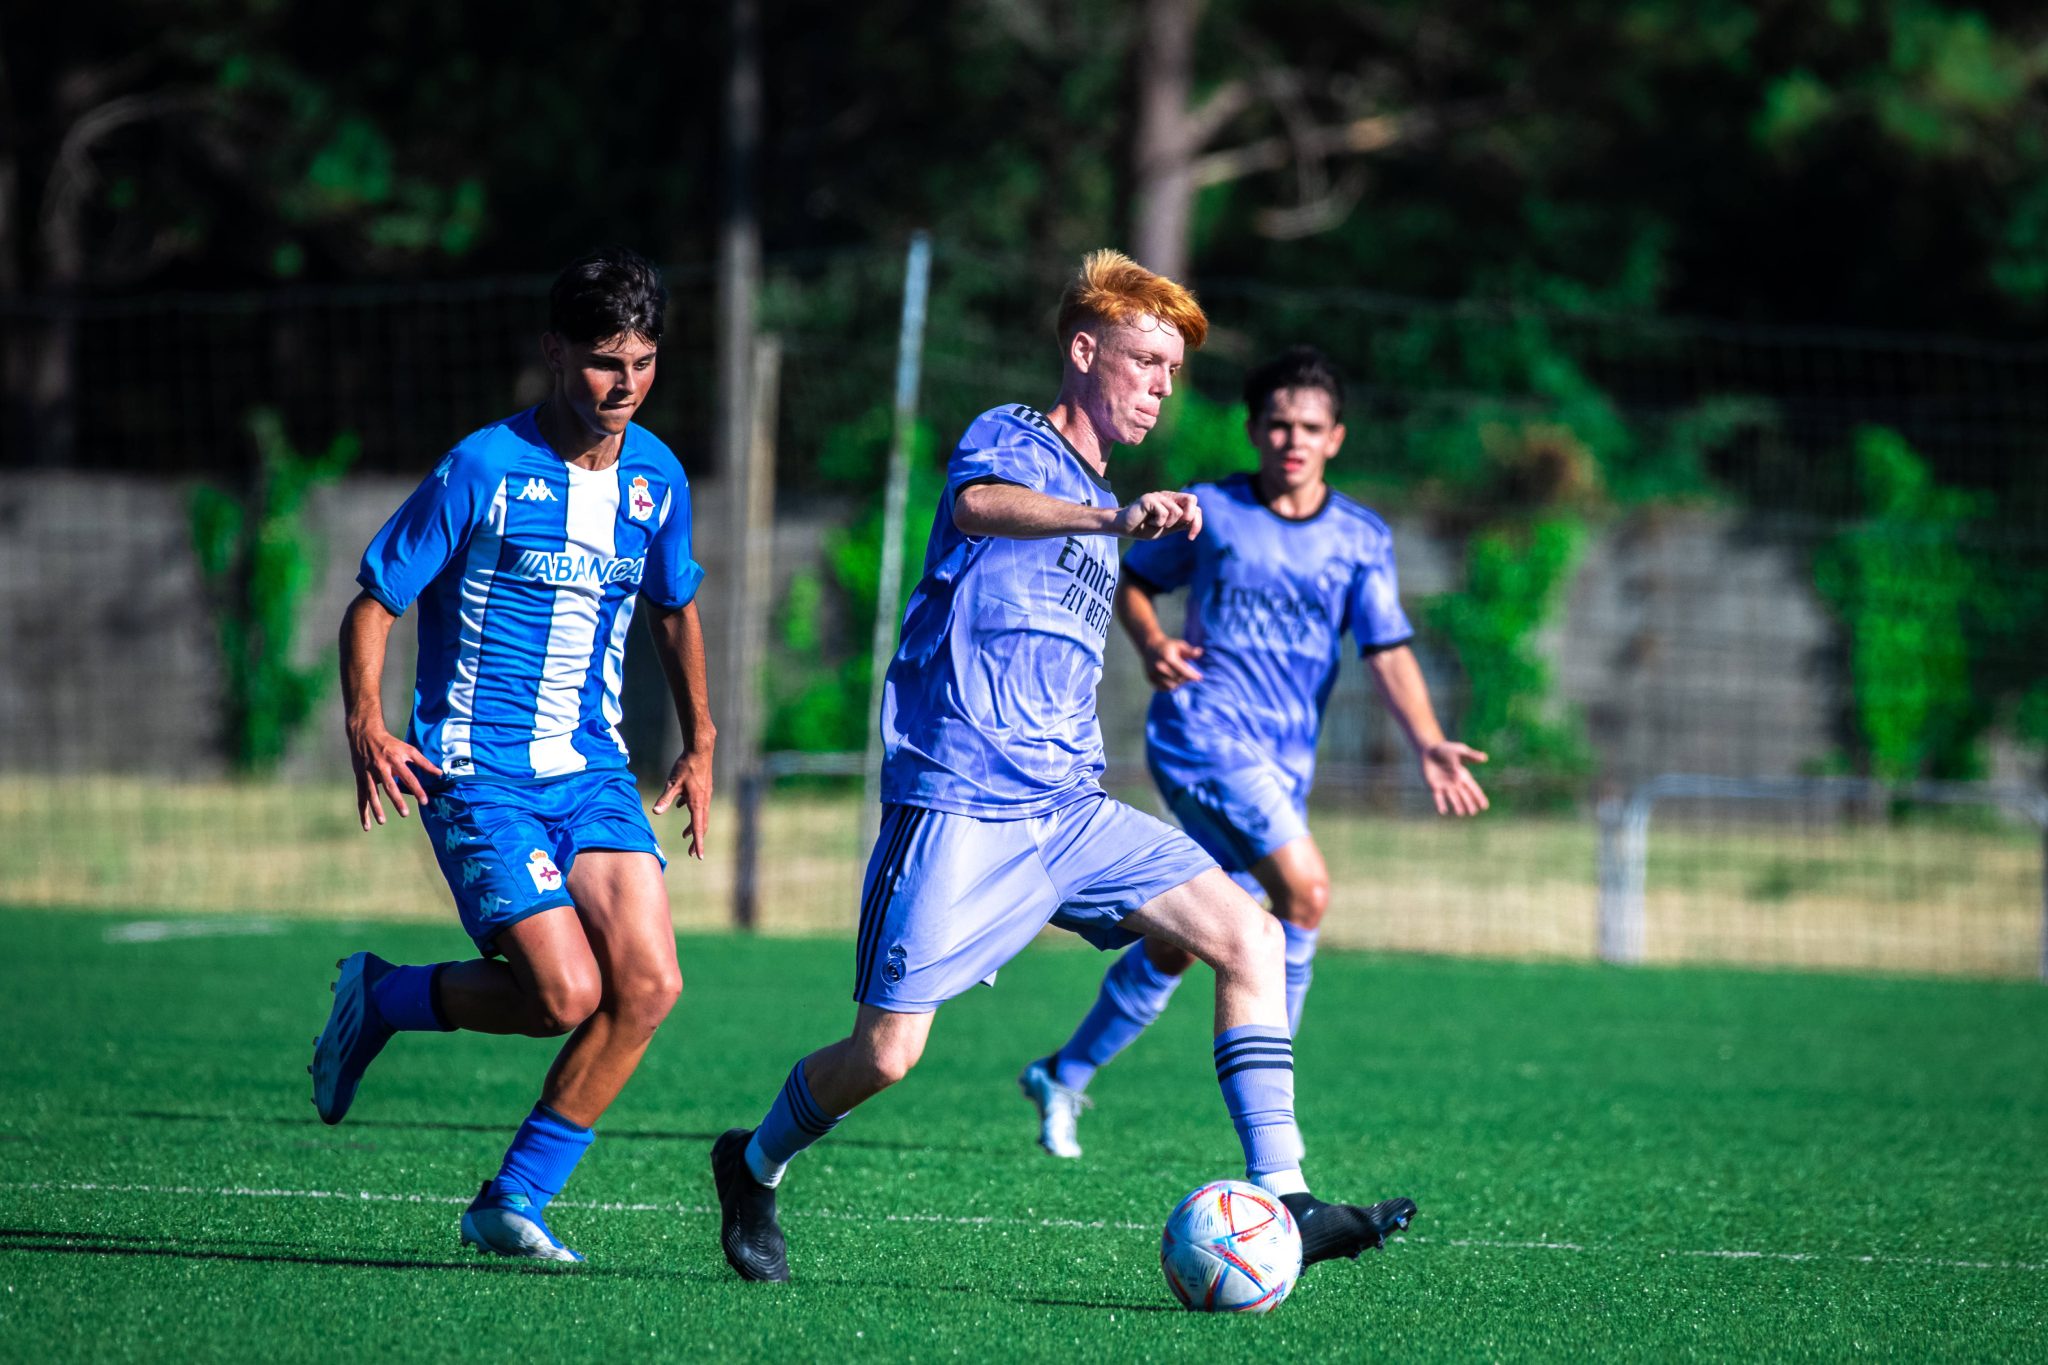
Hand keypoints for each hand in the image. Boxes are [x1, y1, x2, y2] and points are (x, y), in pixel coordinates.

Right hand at [349, 723, 440, 830]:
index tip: (424, 801)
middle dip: (396, 800)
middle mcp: (380, 767)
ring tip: (383, 821)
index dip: (417, 789)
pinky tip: (367, 826)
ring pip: (371, 793)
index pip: (408, 777)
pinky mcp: (360, 779)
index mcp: (395, 760)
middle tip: (405, 814)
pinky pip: (361, 798)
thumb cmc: (391, 744)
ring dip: (376, 808)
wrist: (365, 735)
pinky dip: (363, 812)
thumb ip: (424, 762)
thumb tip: (440, 773)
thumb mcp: (408, 749)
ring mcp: (368, 773)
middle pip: (389, 786)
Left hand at [652, 744, 713, 858]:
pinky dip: (691, 811)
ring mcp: (705, 795)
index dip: (698, 843)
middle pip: (701, 826)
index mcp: (697, 803)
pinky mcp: (704, 789)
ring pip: (701, 816)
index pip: (697, 828)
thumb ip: (665, 799)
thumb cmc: (686, 766)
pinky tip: (681, 806)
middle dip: (697, 840)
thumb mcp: (672, 783)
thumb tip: (656, 812)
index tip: (699, 856)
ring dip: (694, 827)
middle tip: (692, 853)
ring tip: (685, 835)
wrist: (700, 750)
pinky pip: (698, 805)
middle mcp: (704, 801)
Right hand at [1112, 490, 1201, 540]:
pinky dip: (1157, 523)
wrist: (1125, 528)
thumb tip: (1195, 521)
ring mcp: (1159, 496)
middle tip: (1178, 526)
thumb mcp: (1168, 528)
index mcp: (1175, 502)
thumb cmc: (1145, 528)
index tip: (1190, 537)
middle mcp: (1168, 496)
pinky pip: (1163, 513)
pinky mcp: (1149, 499)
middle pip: (1192, 500)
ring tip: (1155, 523)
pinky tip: (1148, 521)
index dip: (1197, 523)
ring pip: (1177, 512)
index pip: (1195, 508)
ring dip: (1167, 524)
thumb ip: (1181, 523)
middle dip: (1189, 517)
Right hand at [1140, 636, 1204, 689]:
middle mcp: (1159, 667)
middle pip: (1178, 680)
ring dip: (1178, 683)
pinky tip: (1172, 679)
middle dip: (1186, 679)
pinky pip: (1163, 688)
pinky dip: (1170, 686)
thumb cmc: (1169, 646)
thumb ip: (1190, 651)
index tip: (1200, 677)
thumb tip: (1200, 652)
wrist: (1150, 646)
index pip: (1183, 671)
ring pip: (1171, 686)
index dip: (1192, 675)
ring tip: (1180, 676)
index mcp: (1168, 658)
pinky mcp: (1150, 678)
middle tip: (1189, 674)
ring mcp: (1153, 673)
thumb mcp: (1180, 645)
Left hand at [1421, 740, 1489, 816]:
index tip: (1485, 806)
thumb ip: (1472, 756)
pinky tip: (1443, 811)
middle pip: (1464, 795)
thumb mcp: (1460, 751)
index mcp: (1463, 775)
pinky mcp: (1435, 786)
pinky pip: (1438, 797)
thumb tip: (1485, 758)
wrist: (1430, 750)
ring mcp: (1445, 785)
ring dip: (1457, 805)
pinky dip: (1440, 803)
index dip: (1479, 797)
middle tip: (1473, 812)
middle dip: (1469, 803)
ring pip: (1453, 797)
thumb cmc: (1447, 750)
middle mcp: (1456, 783)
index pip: (1473, 788)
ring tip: (1460, 813)